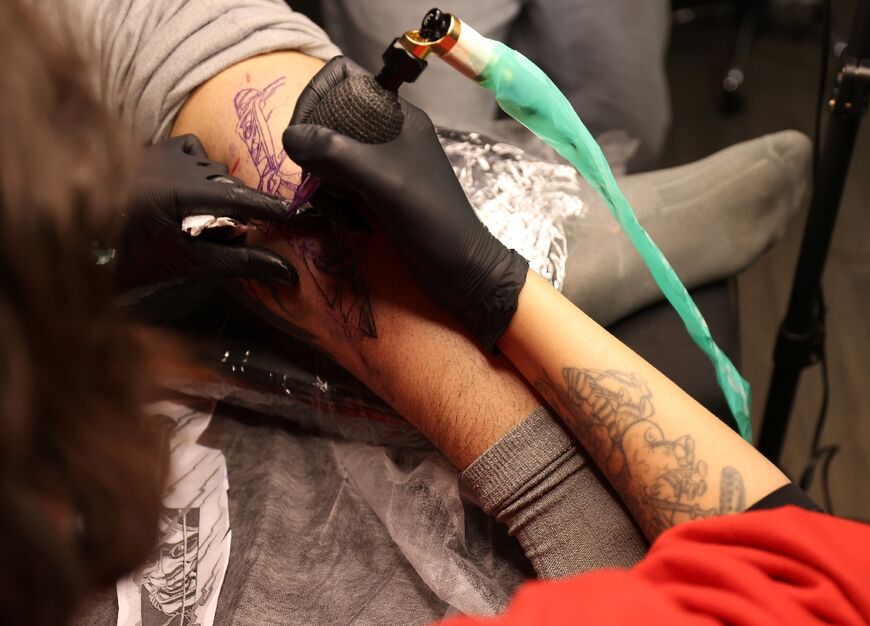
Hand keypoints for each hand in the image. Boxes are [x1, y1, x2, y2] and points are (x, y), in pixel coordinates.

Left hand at [114, 134, 297, 319]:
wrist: (82, 237)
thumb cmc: (133, 257)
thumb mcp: (191, 263)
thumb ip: (242, 264)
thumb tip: (289, 275)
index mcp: (182, 194)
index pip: (246, 200)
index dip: (279, 210)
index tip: (309, 218)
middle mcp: (176, 164)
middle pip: (233, 188)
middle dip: (244, 212)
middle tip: (241, 237)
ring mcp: (166, 151)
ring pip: (217, 172)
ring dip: (221, 195)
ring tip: (205, 221)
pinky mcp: (159, 146)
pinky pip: (198, 152)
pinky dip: (203, 171)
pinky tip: (191, 191)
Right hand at [283, 57, 527, 350]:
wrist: (461, 268)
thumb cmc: (431, 218)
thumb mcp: (380, 179)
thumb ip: (333, 151)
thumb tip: (289, 136)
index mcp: (393, 113)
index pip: (341, 75)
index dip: (314, 96)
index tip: (302, 135)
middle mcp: (385, 131)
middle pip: (327, 120)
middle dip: (316, 155)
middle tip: (323, 184)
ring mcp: (381, 162)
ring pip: (329, 157)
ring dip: (326, 188)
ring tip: (345, 214)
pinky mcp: (378, 191)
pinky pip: (341, 184)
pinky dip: (338, 204)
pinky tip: (354, 224)